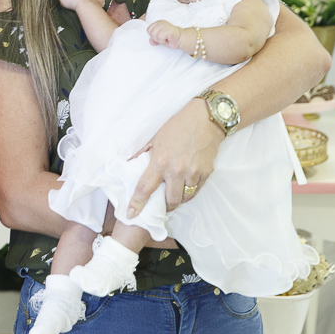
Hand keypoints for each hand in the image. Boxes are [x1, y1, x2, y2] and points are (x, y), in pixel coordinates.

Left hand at [127, 98, 223, 215]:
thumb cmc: (178, 126)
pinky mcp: (206, 173)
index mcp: (160, 161)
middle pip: (170, 201)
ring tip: (174, 193)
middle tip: (161, 204)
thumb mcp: (155, 137)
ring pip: (184, 198)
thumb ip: (142, 153)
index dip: (137, 203)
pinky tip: (186, 186)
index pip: (145, 188)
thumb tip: (127, 163)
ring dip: (178, 199)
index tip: (131, 214)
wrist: (206, 119)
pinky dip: (190, 192)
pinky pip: (196, 191)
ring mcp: (193, 173)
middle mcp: (177, 170)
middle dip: (164, 206)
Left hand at [147, 19, 182, 48]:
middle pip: (150, 32)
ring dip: (160, 40)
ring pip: (154, 35)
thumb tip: (151, 41)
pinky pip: (160, 37)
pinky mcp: (168, 29)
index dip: (152, 36)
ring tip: (166, 39)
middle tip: (163, 39)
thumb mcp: (159, 39)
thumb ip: (153, 39)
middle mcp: (160, 22)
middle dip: (156, 38)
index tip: (159, 37)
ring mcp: (164, 25)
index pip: (148, 29)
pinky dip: (163, 41)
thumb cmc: (171, 38)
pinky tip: (168, 40)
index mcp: (158, 23)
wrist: (181, 39)